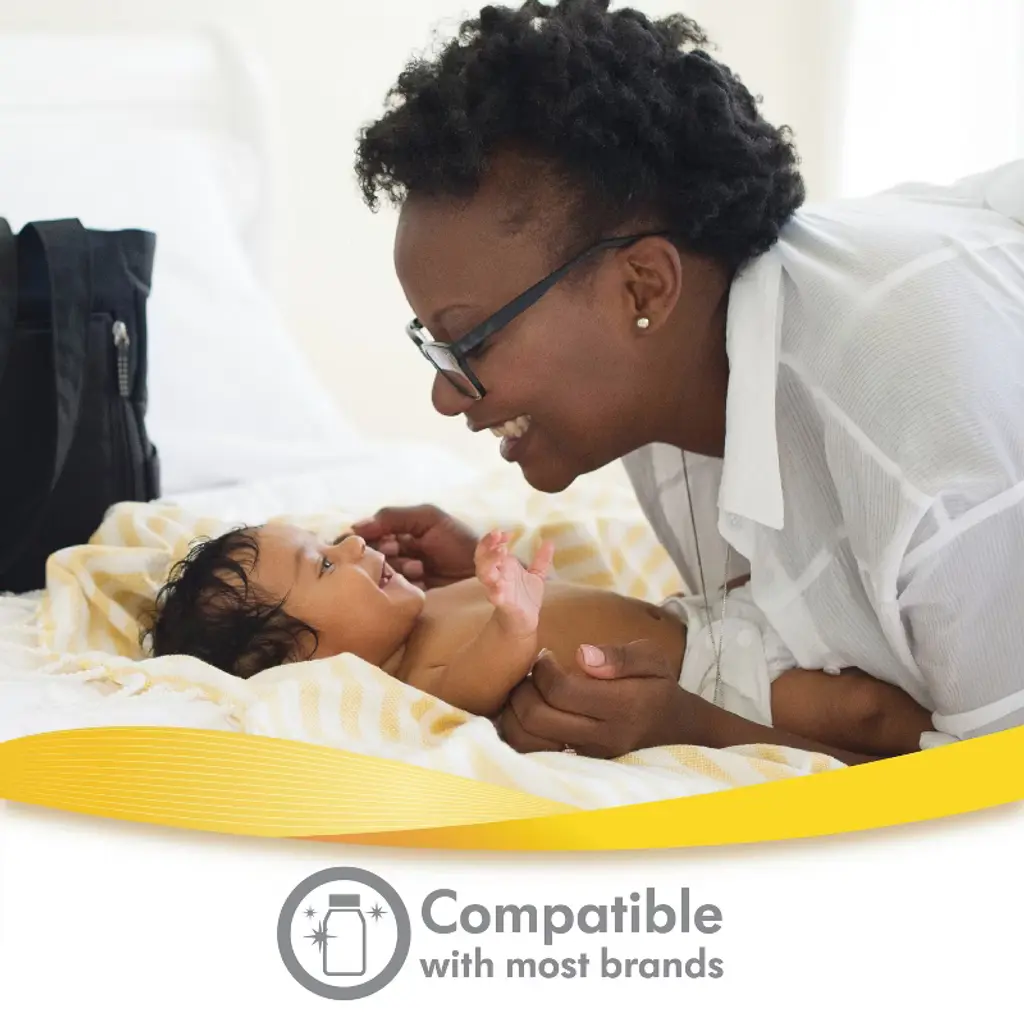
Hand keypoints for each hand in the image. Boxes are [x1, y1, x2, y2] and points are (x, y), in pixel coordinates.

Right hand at [350, 504, 477, 589]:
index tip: (382, 540)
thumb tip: (355, 526)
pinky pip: (394, 592)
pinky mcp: (408, 594)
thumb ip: (393, 517)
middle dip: (386, 555)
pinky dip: (406, 585)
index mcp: (395, 531)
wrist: (483, 568)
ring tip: (421, 567)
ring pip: (381, 575)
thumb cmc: (457, 538)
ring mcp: (400, 575)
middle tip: (400, 551)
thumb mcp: (427, 518)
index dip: (366, 539)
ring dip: (400, 570)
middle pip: (369, 557)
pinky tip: (423, 581)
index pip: (364, 535)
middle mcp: (393, 553)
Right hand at [475, 530, 554, 637]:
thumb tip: (550, 541)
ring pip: (485, 574)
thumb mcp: (536, 575)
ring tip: (500, 552)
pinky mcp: (502, 603)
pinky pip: (495, 596)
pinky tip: (497, 586)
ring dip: (489, 562)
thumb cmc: (526, 597)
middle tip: (497, 535)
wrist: (525, 622)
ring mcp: (497, 589)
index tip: (507, 533)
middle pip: (482, 557)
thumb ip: (541, 560)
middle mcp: (496, 576)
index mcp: (502, 567)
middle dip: (487, 545)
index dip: (493, 539)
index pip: (490, 548)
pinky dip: (495, 591)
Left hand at [498, 640, 709, 757]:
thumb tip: (582, 655)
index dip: (544, 668)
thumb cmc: (657, 686)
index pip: (562, 690)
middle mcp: (602, 736)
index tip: (547, 655)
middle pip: (537, 717)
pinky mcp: (577, 764)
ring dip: (515, 711)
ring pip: (527, 740)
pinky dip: (522, 730)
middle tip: (532, 673)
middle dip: (524, 688)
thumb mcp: (651, 658)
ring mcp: (588, 755)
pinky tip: (534, 710)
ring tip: (530, 691)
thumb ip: (619, 656)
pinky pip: (534, 752)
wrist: (675, 730)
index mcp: (621, 706)